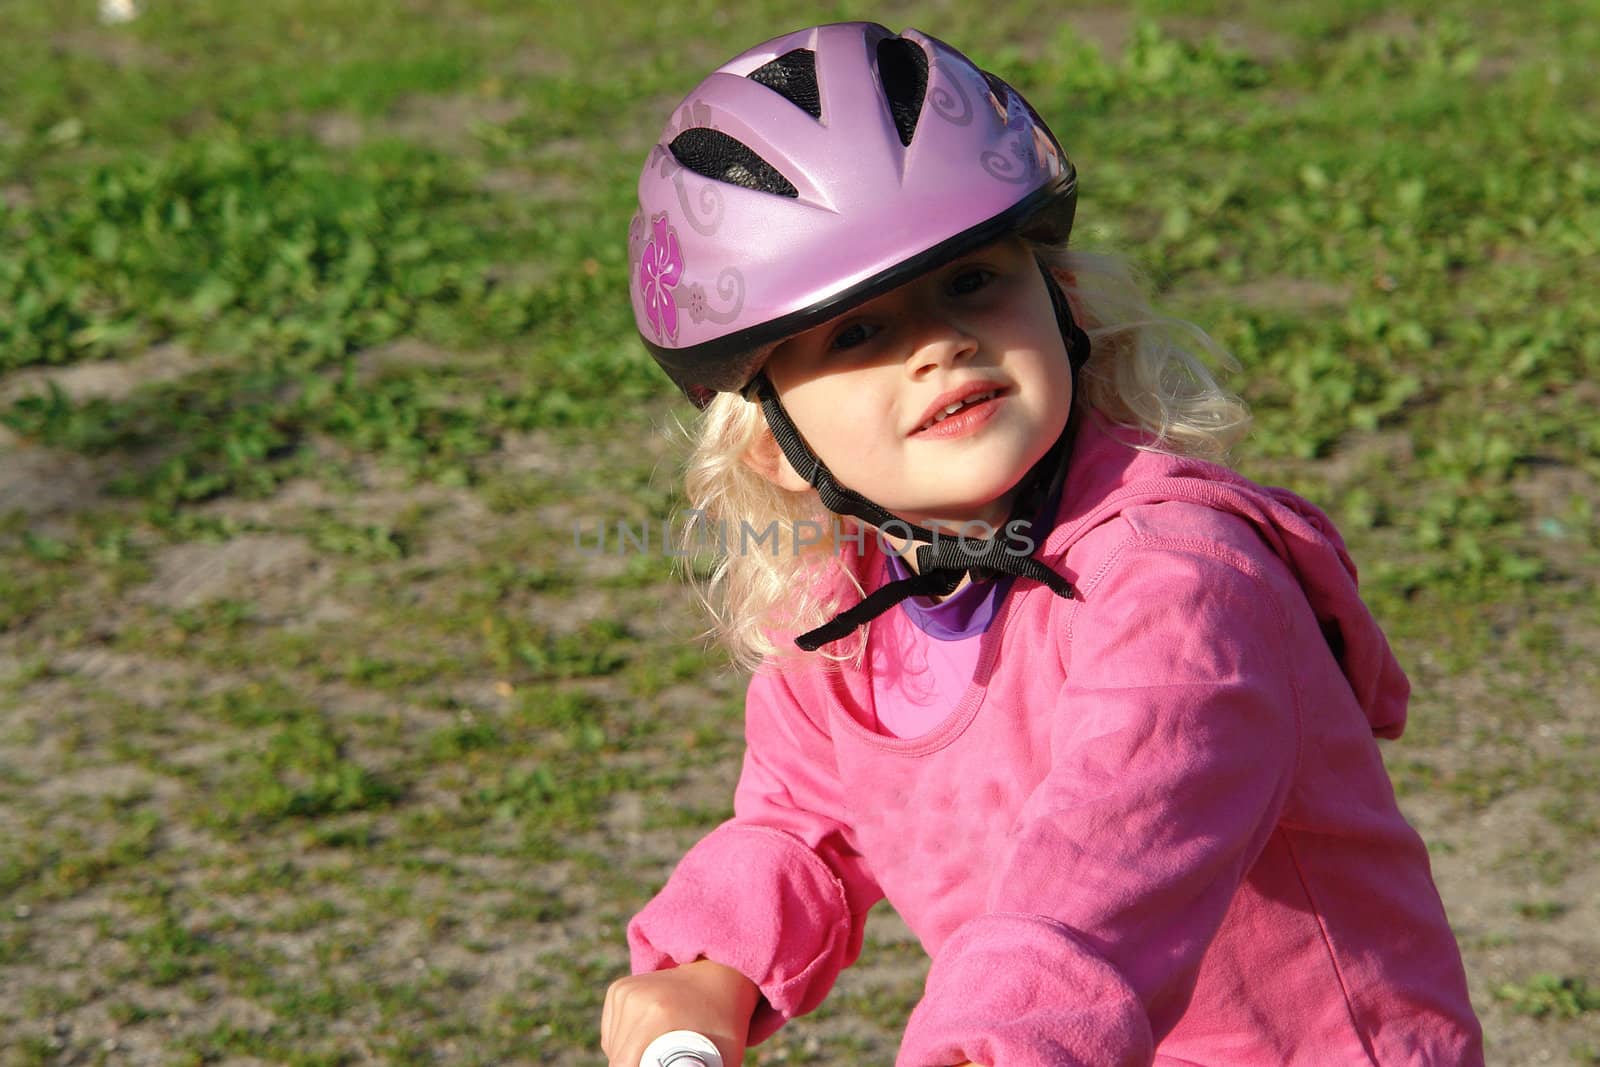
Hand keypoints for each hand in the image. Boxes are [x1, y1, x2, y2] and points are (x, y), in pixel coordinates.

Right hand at [601, 958, 759, 1066]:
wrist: (720, 975)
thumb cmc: (727, 1021)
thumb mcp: (726, 1056)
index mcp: (657, 1014)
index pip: (626, 1064)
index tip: (660, 1066)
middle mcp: (635, 998)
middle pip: (619, 1058)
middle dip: (638, 1066)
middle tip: (663, 1061)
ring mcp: (625, 990)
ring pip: (613, 1048)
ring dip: (629, 1058)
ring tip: (658, 1054)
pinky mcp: (619, 989)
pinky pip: (610, 1034)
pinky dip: (622, 1045)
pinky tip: (647, 1040)